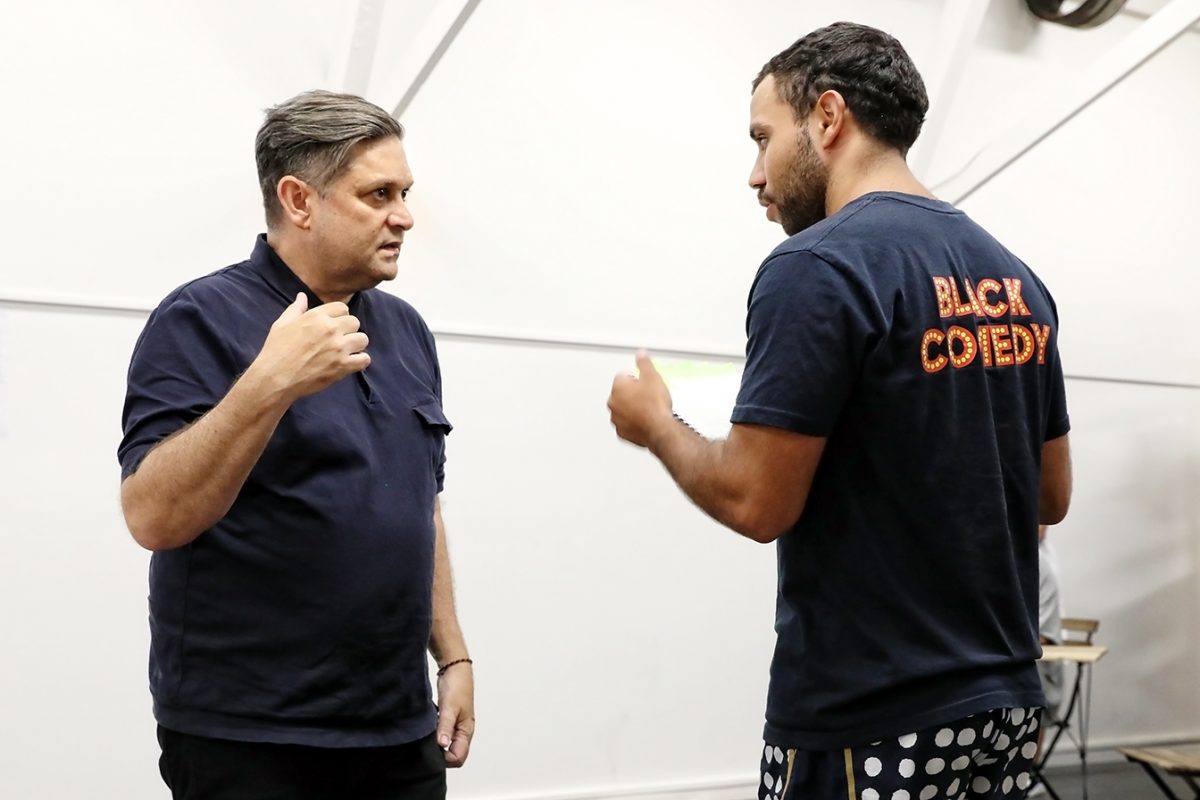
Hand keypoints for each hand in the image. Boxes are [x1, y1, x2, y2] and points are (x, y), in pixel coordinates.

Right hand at [249, 293, 369, 402]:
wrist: (276, 377)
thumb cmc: (276, 350)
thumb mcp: (282, 324)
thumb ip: (296, 309)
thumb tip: (302, 296)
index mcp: (317, 317)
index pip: (342, 308)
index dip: (339, 316)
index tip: (334, 325)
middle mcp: (331, 329)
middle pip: (355, 322)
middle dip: (348, 330)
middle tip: (339, 339)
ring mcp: (339, 348)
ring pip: (363, 339)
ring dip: (356, 344)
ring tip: (346, 351)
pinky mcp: (343, 366)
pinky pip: (364, 360)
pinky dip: (360, 361)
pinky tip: (351, 363)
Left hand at [435, 663, 474, 767]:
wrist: (455, 668)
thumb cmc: (457, 686)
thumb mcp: (449, 707)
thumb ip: (445, 727)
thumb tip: (442, 745)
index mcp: (466, 731)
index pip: (458, 758)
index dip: (445, 759)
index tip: (432, 750)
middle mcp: (462, 732)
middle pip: (453, 755)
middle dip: (440, 755)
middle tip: (427, 745)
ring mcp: (455, 726)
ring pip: (447, 745)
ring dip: (437, 744)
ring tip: (426, 736)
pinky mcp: (448, 720)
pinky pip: (442, 735)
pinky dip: (435, 735)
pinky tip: (427, 729)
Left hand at [608, 350, 673, 448]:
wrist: (660, 429)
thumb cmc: (655, 405)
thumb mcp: (653, 377)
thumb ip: (644, 363)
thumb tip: (640, 354)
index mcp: (618, 387)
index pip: (622, 376)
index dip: (635, 378)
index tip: (644, 382)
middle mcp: (613, 403)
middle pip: (621, 393)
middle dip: (632, 393)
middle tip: (648, 396)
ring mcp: (616, 419)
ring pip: (622, 409)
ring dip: (631, 408)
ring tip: (647, 409)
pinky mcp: (622, 432)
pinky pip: (626, 424)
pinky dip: (633, 422)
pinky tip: (644, 420)